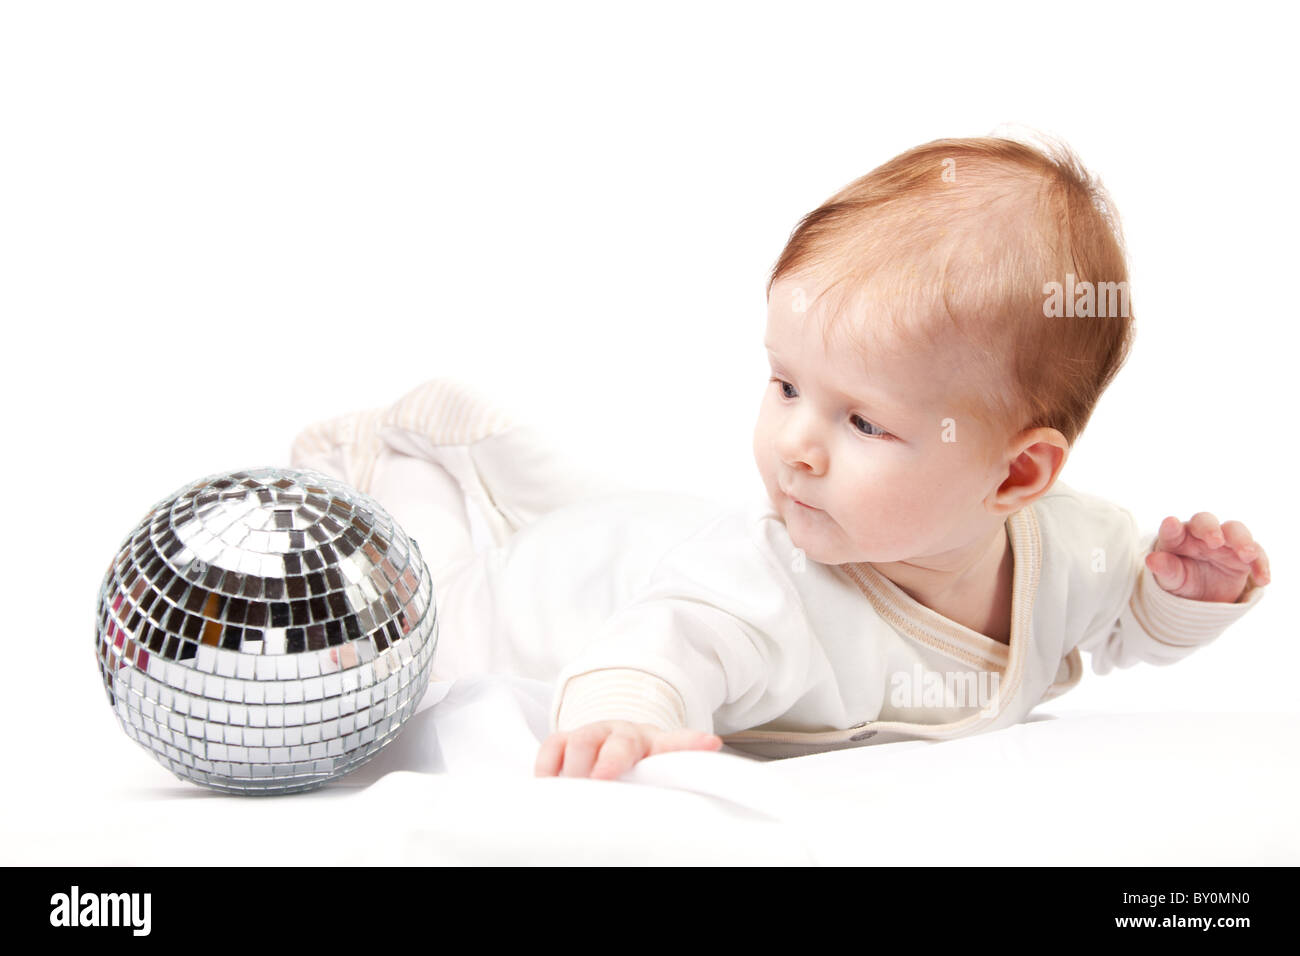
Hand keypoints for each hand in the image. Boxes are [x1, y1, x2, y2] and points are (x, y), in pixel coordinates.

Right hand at [534, 720, 722, 779]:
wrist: (613, 741)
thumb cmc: (638, 769)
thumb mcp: (657, 776)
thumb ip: (670, 788)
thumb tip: (683, 825)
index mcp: (656, 745)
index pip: (678, 741)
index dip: (692, 743)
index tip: (711, 744)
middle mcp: (624, 735)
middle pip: (620, 742)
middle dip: (612, 761)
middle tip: (602, 781)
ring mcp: (594, 734)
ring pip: (583, 740)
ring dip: (577, 769)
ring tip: (574, 793)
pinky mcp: (565, 739)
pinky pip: (553, 745)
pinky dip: (548, 767)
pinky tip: (547, 785)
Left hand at [1146, 512, 1270, 603]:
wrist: (1201, 598)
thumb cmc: (1180, 581)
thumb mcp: (1170, 580)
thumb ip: (1165, 569)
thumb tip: (1151, 560)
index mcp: (1176, 538)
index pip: (1172, 529)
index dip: (1171, 527)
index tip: (1170, 525)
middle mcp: (1200, 535)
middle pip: (1206, 521)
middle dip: (1211, 528)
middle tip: (1216, 541)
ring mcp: (1224, 543)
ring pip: (1235, 530)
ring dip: (1242, 541)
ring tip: (1246, 555)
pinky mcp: (1244, 556)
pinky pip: (1257, 554)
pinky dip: (1261, 565)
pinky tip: (1263, 579)